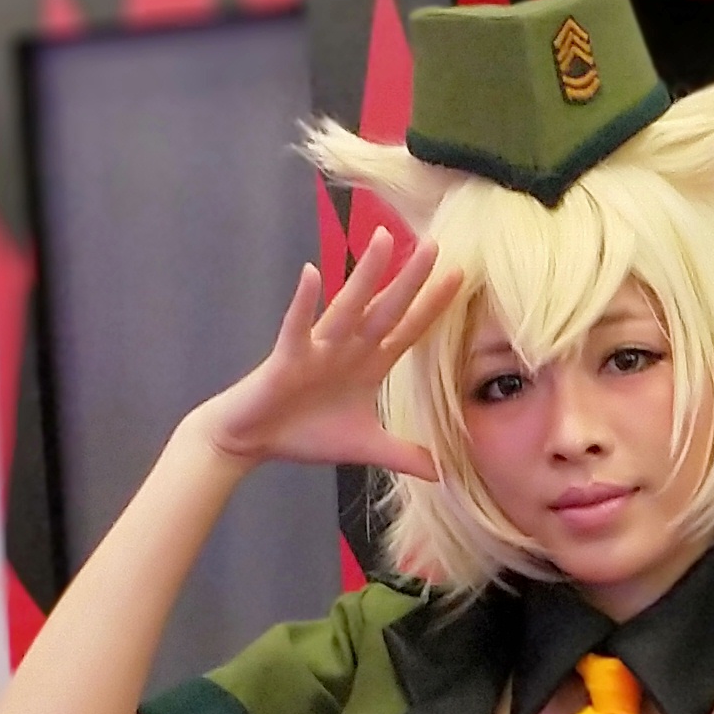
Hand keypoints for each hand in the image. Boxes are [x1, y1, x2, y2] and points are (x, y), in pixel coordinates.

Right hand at [198, 228, 460, 475]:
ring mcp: (318, 349)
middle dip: (410, 280)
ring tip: (383, 241)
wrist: (253, 440)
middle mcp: (347, 349)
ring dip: (365, 275)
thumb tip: (442, 473)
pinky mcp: (287, 357)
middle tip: (435, 244)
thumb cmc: (305, 434)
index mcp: (368, 365)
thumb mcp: (365, 448)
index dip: (433, 307)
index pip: (408, 330)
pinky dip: (303, 302)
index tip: (460, 277)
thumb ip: (404, 455)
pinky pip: (297, 326)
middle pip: (386, 309)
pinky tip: (311, 274)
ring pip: (347, 307)